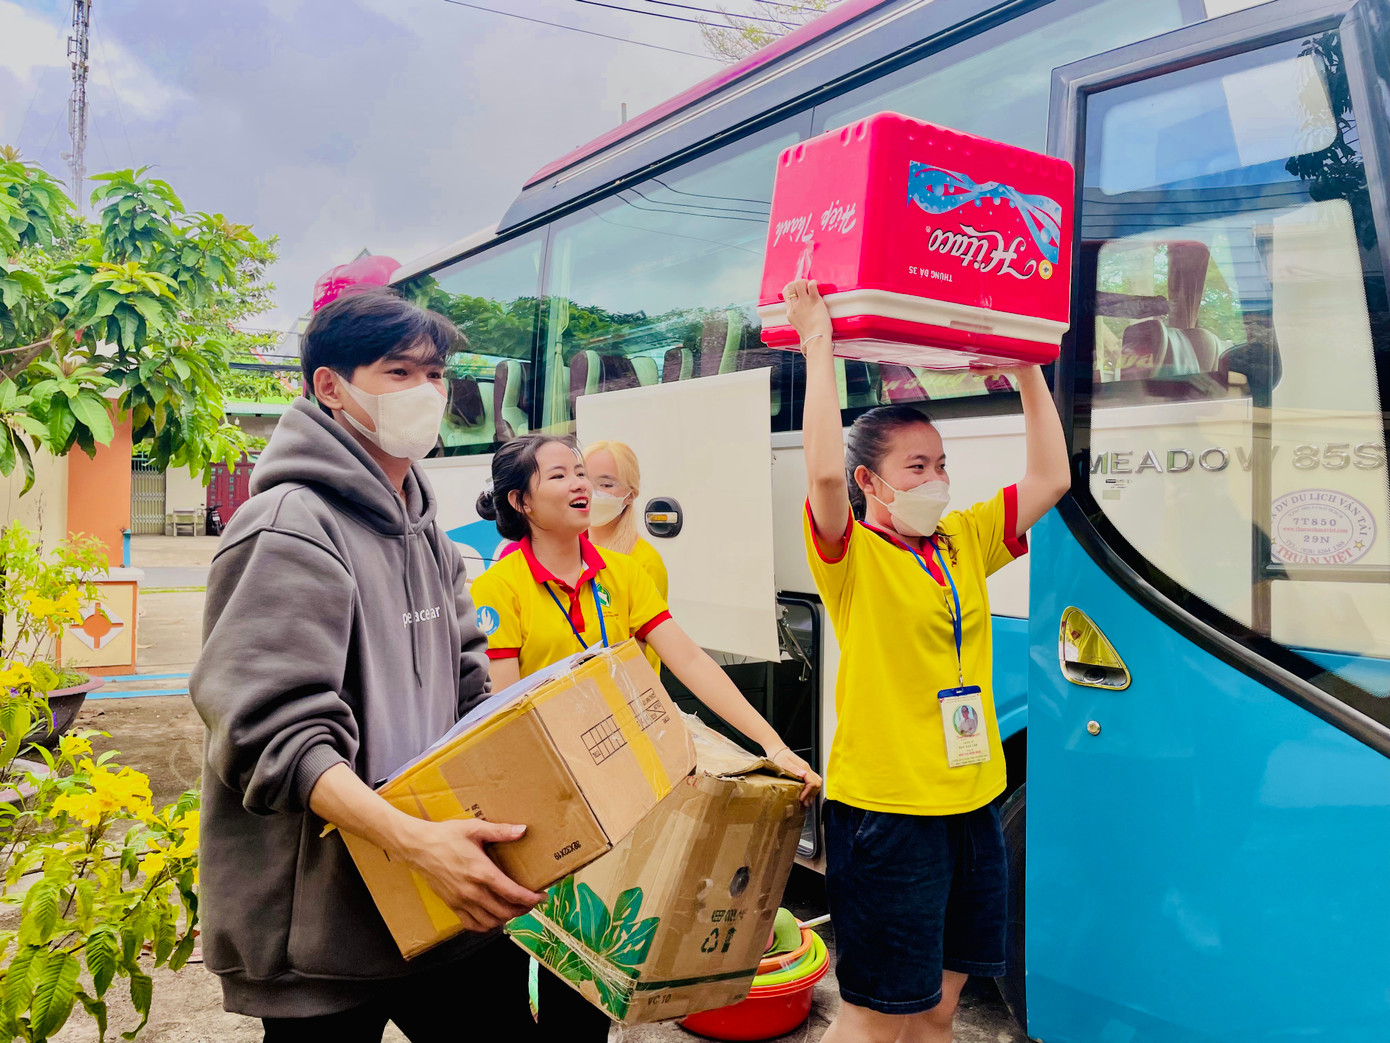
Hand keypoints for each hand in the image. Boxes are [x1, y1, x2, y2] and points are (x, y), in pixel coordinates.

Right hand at [397, 818, 545, 931]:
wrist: (417, 847)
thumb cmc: (446, 835)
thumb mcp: (475, 828)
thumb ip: (500, 831)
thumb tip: (523, 830)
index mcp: (482, 872)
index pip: (513, 893)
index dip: (531, 899)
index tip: (542, 897)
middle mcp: (472, 891)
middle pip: (505, 911)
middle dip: (523, 909)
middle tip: (531, 902)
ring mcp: (461, 901)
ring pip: (490, 922)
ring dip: (506, 919)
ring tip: (515, 909)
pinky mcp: (452, 905)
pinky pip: (472, 925)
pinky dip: (486, 925)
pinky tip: (493, 916)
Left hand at [767, 746, 822, 805]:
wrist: (777, 750)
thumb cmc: (779, 756)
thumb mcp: (785, 763)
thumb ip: (794, 769)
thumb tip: (804, 774)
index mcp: (804, 767)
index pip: (812, 783)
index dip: (808, 792)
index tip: (801, 798)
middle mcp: (807, 769)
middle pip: (817, 784)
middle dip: (812, 794)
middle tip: (805, 803)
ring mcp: (806, 770)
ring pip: (817, 783)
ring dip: (813, 793)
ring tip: (806, 801)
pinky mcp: (804, 771)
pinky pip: (812, 781)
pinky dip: (811, 789)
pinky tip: (806, 794)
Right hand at [781, 279, 832, 352]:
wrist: (816, 338)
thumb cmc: (810, 336)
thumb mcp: (799, 326)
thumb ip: (799, 318)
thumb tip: (802, 318)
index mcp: (790, 312)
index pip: (786, 293)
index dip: (792, 288)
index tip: (799, 290)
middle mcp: (795, 306)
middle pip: (790, 286)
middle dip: (798, 283)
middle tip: (806, 287)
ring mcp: (804, 302)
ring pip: (798, 283)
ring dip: (805, 282)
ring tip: (811, 286)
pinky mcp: (814, 300)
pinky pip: (811, 285)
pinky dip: (814, 283)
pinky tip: (818, 286)